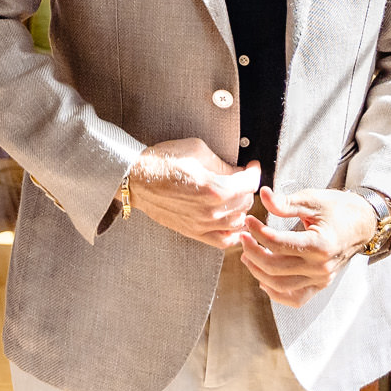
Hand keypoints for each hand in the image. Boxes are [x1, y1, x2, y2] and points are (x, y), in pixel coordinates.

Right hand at [126, 138, 260, 247]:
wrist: (136, 178)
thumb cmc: (163, 160)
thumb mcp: (196, 150)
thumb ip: (222, 164)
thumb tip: (238, 172)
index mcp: (215, 187)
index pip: (250, 184)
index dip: (254, 172)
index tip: (252, 166)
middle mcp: (212, 210)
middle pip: (246, 202)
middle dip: (246, 188)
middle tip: (240, 178)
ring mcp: (203, 224)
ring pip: (238, 221)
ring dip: (240, 207)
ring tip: (234, 196)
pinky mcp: (194, 232)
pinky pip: (224, 240)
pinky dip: (233, 232)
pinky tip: (230, 220)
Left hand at [231, 185, 379, 307]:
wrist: (362, 223)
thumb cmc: (337, 209)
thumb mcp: (312, 199)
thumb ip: (286, 202)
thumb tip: (263, 195)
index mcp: (320, 244)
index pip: (278, 244)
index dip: (257, 232)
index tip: (248, 221)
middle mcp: (321, 266)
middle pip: (275, 267)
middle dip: (252, 251)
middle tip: (243, 236)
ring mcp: (321, 278)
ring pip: (281, 285)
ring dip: (258, 271)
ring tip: (247, 254)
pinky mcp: (320, 284)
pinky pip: (295, 298)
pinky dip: (276, 293)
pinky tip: (263, 279)